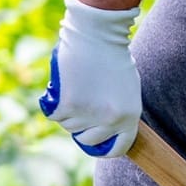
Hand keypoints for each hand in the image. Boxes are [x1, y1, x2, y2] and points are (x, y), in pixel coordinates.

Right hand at [38, 0, 141, 156]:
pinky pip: (55, 116)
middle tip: (81, 109)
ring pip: (69, 127)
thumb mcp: (127, 91)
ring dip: (68, 113)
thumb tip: (106, 130)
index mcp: (130, 117)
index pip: (119, 148)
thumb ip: (119, 111)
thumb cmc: (113, 59)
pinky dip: (54, 106)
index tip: (97, 143)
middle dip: (82, 128)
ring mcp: (90, 114)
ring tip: (76, 91)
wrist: (98, 37)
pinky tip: (63, 91)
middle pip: (88, 140)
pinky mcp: (69, 105)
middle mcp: (111, 120)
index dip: (105, 148)